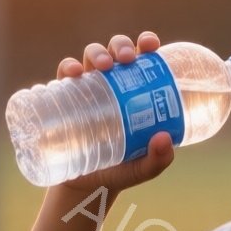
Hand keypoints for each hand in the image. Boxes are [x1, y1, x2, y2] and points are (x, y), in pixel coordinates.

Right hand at [55, 31, 175, 199]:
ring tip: (104, 66)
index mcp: (135, 90)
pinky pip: (65, 74)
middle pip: (116, 51)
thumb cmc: (121, 170)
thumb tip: (165, 139)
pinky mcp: (66, 97)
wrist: (87, 186)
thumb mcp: (143, 168)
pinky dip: (68, 67)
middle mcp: (112, 84)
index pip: (143, 59)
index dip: (146, 44)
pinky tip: (73, 73)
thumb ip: (159, 158)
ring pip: (92, 56)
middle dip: (121, 46)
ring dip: (97, 52)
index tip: (151, 45)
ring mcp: (89, 88)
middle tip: (127, 59)